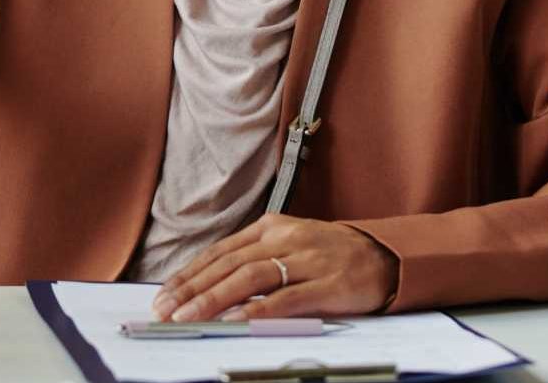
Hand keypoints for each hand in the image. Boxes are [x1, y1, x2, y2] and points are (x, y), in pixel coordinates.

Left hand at [151, 215, 399, 321]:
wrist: (384, 255)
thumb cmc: (328, 255)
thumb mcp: (287, 246)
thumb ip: (252, 261)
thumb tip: (206, 288)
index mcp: (269, 228)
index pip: (218, 252)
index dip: (188, 275)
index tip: (163, 296)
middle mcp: (284, 238)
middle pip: (228, 265)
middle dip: (192, 290)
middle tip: (166, 311)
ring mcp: (307, 260)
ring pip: (250, 278)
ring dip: (214, 299)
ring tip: (189, 317)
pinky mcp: (328, 283)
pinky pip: (289, 297)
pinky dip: (261, 309)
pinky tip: (238, 320)